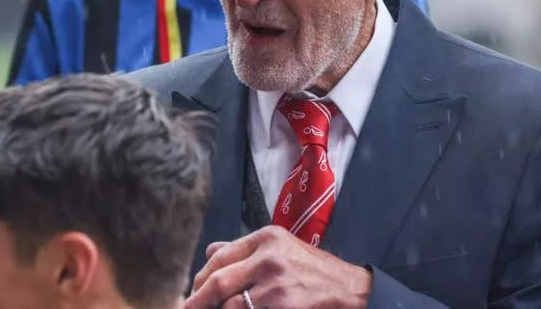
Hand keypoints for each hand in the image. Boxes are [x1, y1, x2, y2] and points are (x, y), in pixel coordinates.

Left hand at [185, 226, 371, 308]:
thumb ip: (244, 249)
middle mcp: (268, 256)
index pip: (219, 257)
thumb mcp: (281, 248)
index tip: (191, 292)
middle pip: (217, 281)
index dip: (199, 278)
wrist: (349, 289)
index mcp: (266, 237)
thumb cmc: (313, 270)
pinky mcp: (282, 306)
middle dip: (197, 300)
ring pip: (229, 304)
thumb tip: (209, 251)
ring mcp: (275, 283)